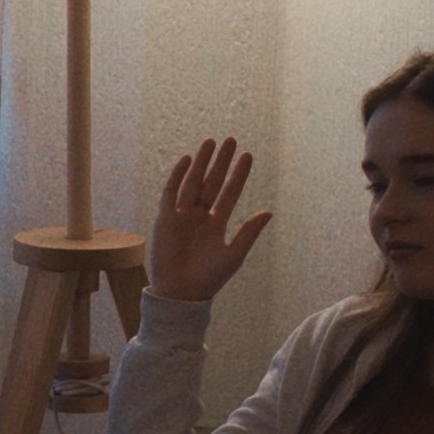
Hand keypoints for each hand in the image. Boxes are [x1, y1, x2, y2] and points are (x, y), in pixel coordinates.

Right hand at [148, 138, 271, 304]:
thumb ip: (249, 232)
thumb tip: (269, 211)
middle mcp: (199, 217)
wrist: (180, 293)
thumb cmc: (209, 279)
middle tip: (231, 141)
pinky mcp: (164, 219)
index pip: (230, 193)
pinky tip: (187, 160)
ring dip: (201, 162)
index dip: (239, 175)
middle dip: (221, 162)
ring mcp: (181, 216)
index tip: (247, 156)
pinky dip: (178, 176)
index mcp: (216, 225)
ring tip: (210, 142)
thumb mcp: (234, 254)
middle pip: (211, 183)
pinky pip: (171, 193)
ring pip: (193, 183)